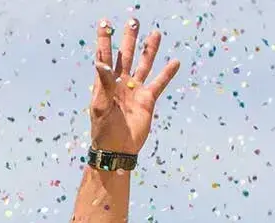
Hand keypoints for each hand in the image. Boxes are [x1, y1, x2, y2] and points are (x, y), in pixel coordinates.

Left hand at [89, 17, 180, 153]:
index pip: (105, 57)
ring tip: (155, 33)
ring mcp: (134, 90)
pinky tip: (174, 62)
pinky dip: (167, 73)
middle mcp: (120, 83)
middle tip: (133, 21)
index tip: (104, 23)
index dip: (105, 40)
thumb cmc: (103, 129)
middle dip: (129, 39)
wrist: (117, 149)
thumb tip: (100, 63)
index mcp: (105, 83)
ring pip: (144, 65)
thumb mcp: (101, 107)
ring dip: (149, 50)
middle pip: (126, 55)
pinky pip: (159, 83)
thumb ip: (103, 84)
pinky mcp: (147, 100)